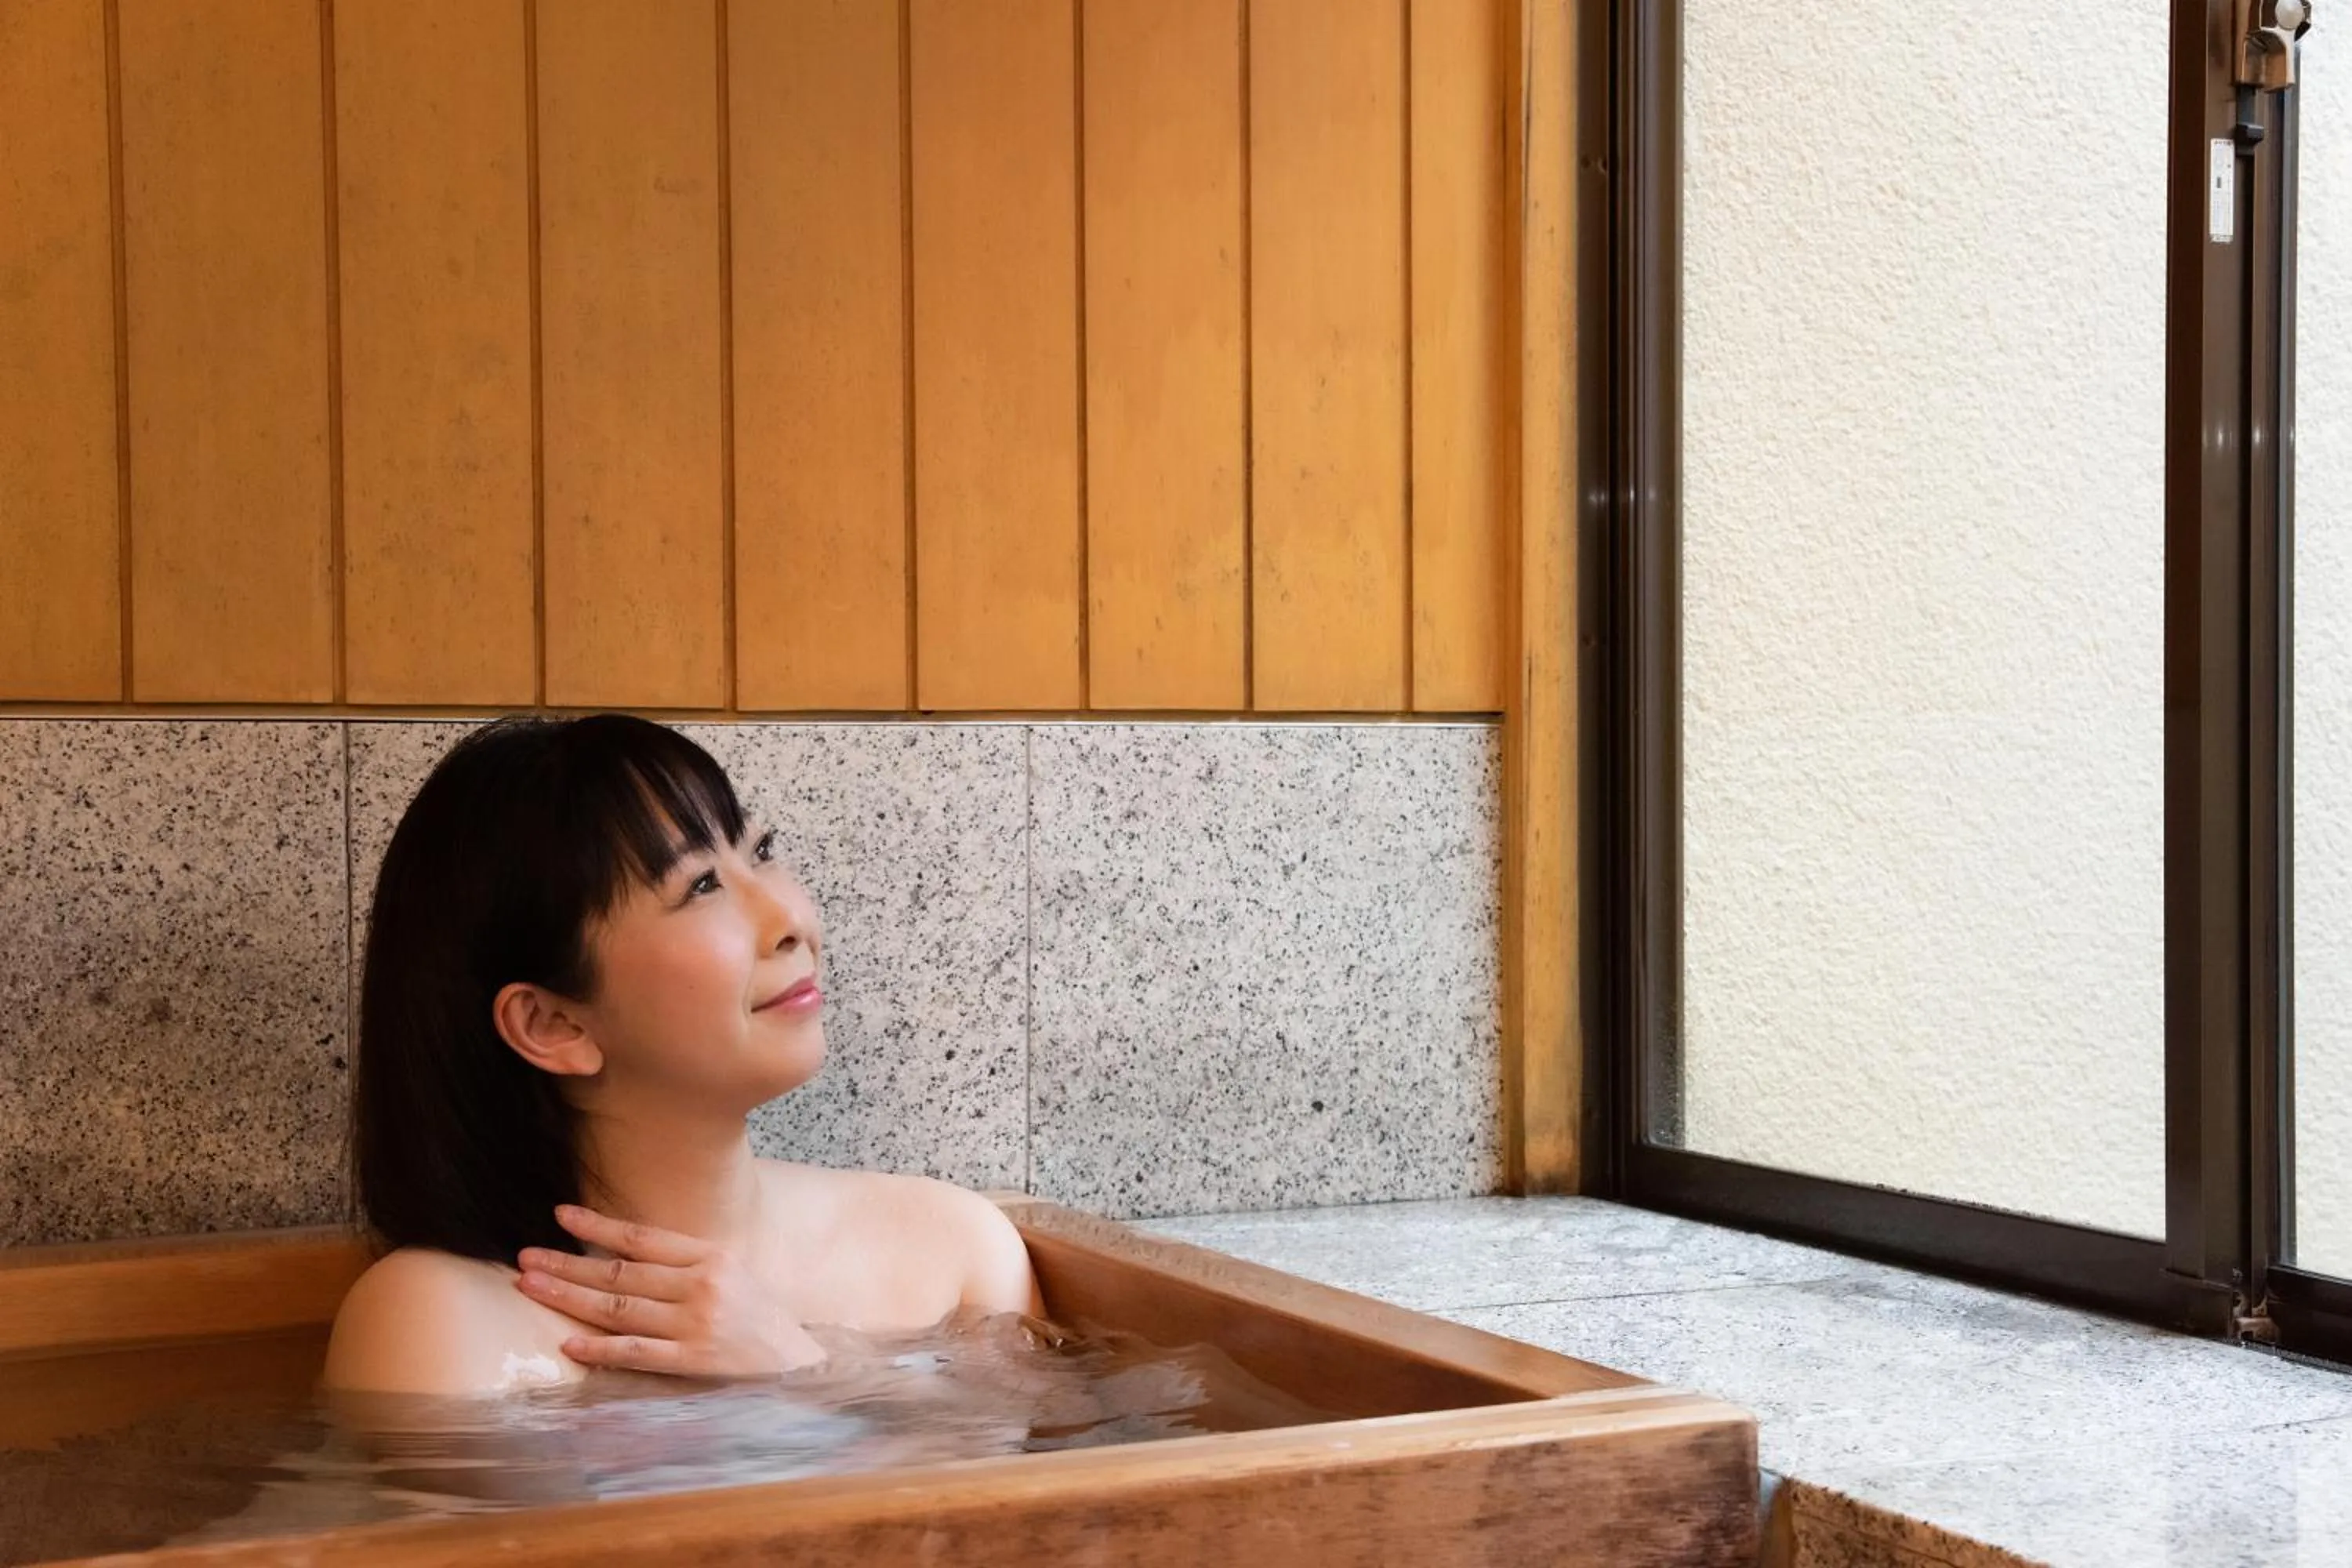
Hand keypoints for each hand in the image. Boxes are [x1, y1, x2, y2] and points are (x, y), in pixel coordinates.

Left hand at [513, 1204, 826, 1378]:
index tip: (560, 1216)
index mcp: (710, 1256)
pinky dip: (600, 1348)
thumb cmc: (759, 1318)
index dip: (597, 1226)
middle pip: (620, 1272)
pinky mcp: (692, 1362)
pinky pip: (636, 1353)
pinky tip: (569, 1342)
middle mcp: (701, 1285)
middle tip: (526, 1257)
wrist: (798, 1365)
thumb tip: (624, 1253)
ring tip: (531, 1286)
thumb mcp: (732, 1274)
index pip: (642, 1237)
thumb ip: (685, 1265)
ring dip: (569, 1297)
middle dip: (568, 1263)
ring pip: (619, 1309)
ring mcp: (695, 1325)